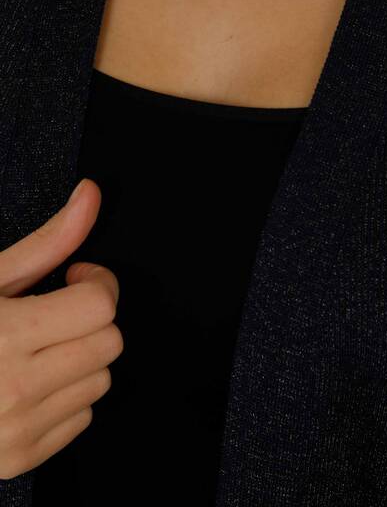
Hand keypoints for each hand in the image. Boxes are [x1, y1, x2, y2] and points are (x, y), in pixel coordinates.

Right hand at [0, 179, 122, 478]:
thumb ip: (48, 240)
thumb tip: (92, 193)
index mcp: (5, 335)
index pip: (99, 306)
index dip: (94, 283)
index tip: (72, 278)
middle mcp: (15, 389)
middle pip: (109, 343)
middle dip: (91, 318)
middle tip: (55, 310)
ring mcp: (17, 432)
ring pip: (102, 380)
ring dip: (82, 357)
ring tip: (39, 347)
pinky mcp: (19, 461)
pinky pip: (82, 418)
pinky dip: (68, 396)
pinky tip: (32, 382)